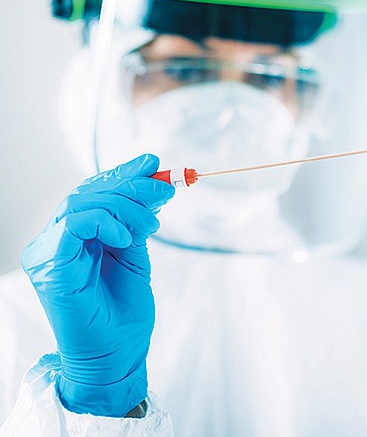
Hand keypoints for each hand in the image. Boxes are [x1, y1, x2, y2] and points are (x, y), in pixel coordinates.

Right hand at [21, 154, 174, 416]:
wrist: (117, 354)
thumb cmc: (124, 313)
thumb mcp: (136, 256)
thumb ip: (137, 223)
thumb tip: (154, 185)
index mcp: (76, 237)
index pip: (94, 193)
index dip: (123, 174)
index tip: (155, 163)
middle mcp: (57, 240)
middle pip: (88, 192)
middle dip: (131, 185)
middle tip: (166, 188)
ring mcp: (48, 251)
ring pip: (82, 202)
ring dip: (126, 205)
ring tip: (153, 223)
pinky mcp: (49, 265)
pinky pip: (74, 224)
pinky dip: (105, 222)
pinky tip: (127, 237)